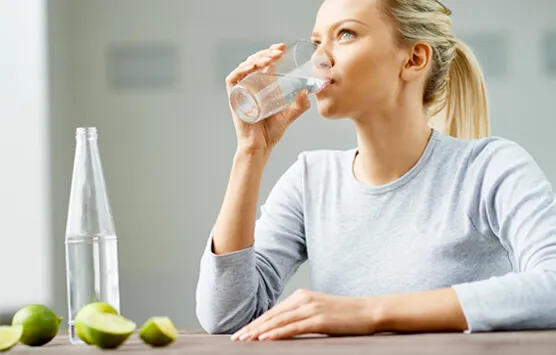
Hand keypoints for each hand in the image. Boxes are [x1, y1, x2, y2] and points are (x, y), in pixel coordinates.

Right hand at [226, 43, 310, 153]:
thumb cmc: (271, 132)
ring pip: (245, 66)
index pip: (264, 63)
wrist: (260, 146)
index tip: (283, 47)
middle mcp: (250, 85)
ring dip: (257, 58)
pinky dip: (242, 69)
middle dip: (266, 52)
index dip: (271, 52)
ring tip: (271, 57)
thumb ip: (300, 105)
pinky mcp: (234, 97)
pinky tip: (253, 66)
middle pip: (254, 61)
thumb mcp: (290, 115)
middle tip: (279, 51)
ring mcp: (241, 91)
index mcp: (261, 86)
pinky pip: (233, 78)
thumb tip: (309, 91)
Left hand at [230, 289, 376, 340]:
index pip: (274, 311)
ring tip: (245, 340)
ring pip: (278, 322)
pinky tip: (265, 339)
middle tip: (236, 338)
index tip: (243, 331)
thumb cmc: (345, 315)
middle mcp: (303, 299)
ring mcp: (311, 308)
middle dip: (252, 328)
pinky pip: (293, 328)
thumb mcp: (320, 311)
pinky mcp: (319, 319)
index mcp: (302, 296)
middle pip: (272, 316)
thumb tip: (284, 327)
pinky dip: (276, 333)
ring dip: (259, 332)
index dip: (257, 322)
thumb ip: (302, 315)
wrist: (369, 311)